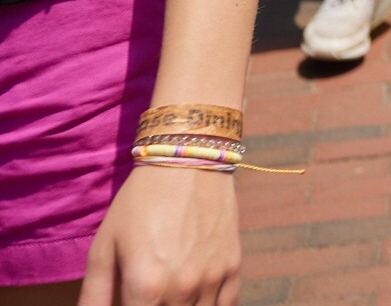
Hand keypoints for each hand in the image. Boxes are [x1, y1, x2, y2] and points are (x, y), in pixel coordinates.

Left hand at [82, 162, 239, 305]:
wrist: (189, 162)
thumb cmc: (139, 203)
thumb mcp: (104, 246)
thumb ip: (93, 293)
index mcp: (145, 287)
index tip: (129, 302)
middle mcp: (181, 289)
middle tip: (146, 296)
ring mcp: (211, 279)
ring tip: (167, 297)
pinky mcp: (232, 266)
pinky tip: (195, 301)